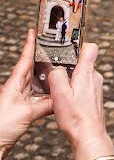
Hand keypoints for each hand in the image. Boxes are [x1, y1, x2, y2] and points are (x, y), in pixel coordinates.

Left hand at [0, 30, 53, 159]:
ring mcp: (19, 100)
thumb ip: (46, 105)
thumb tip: (61, 99)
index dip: (29, 46)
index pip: (24, 61)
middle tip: (52, 47)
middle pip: (31, 69)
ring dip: (47, 77)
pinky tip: (56, 94)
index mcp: (14, 85)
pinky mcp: (23, 111)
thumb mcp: (27, 113)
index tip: (33, 32)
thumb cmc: (2, 127)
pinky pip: (39, 98)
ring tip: (60, 69)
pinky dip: (48, 94)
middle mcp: (16, 90)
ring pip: (36, 84)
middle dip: (41, 58)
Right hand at [48, 43, 113, 159]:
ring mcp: (97, 87)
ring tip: (62, 92)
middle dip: (70, 66)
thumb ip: (57, 75)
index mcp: (87, 73)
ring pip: (82, 75)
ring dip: (72, 80)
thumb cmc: (75, 117)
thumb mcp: (59, 93)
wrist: (88, 135)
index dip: (79, 45)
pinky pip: (84, 86)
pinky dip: (75, 89)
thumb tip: (56, 68)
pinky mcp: (95, 97)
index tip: (68, 46)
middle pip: (83, 62)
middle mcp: (95, 78)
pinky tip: (68, 100)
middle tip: (57, 75)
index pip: (90, 48)